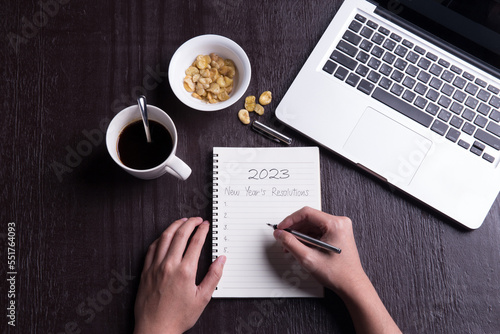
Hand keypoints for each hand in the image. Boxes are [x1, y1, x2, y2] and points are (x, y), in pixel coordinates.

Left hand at [134, 217, 225, 333]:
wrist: (155, 329)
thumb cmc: (178, 317)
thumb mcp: (202, 298)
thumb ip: (213, 276)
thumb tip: (221, 260)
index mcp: (185, 271)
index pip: (195, 242)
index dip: (202, 230)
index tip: (205, 225)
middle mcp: (169, 265)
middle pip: (180, 235)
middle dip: (190, 223)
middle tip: (196, 219)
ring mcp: (155, 267)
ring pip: (164, 238)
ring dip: (174, 226)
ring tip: (182, 221)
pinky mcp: (145, 271)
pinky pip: (152, 248)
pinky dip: (160, 238)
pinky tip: (165, 236)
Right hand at [274, 207, 400, 333]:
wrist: (351, 286)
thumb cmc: (337, 274)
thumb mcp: (308, 258)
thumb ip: (290, 243)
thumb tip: (280, 234)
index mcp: (335, 224)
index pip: (307, 213)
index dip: (290, 220)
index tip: (281, 228)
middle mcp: (339, 223)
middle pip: (309, 218)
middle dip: (294, 228)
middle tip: (283, 238)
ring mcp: (339, 228)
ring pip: (312, 225)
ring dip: (300, 234)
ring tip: (290, 246)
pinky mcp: (338, 234)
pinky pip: (318, 231)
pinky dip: (307, 238)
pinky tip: (300, 247)